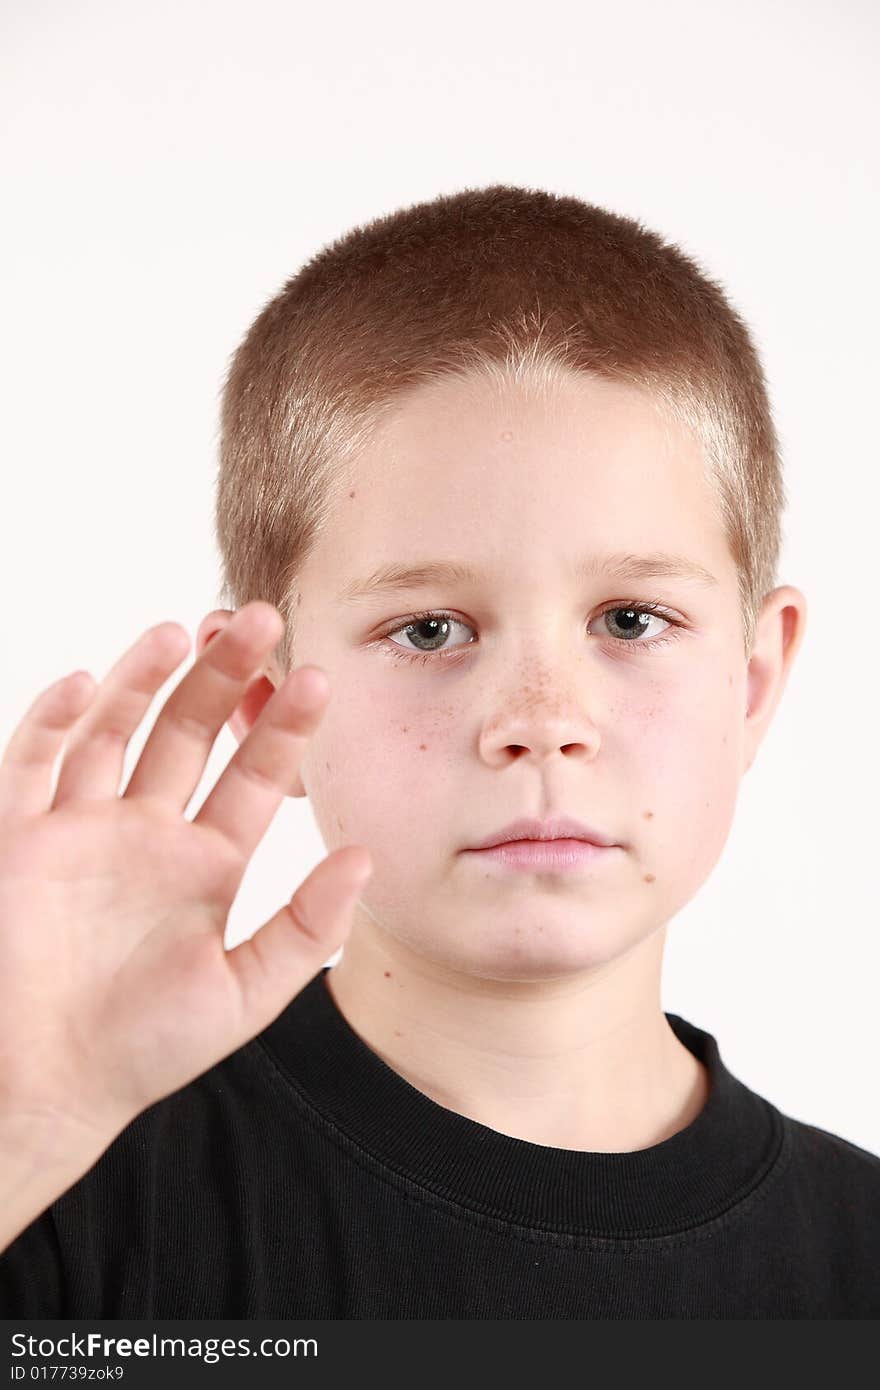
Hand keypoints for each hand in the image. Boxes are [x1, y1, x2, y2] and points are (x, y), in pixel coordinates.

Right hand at [0, 602, 371, 1147]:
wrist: (42, 1088)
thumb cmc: (141, 1049)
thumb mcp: (242, 993)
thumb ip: (305, 928)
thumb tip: (365, 860)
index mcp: (205, 864)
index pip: (254, 777)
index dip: (284, 728)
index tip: (319, 680)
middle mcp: (146, 833)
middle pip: (188, 733)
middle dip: (223, 678)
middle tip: (259, 621)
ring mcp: (82, 828)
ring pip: (114, 731)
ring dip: (145, 680)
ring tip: (184, 632)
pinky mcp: (20, 837)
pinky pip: (32, 763)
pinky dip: (53, 720)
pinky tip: (89, 682)